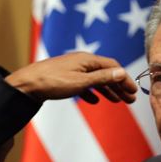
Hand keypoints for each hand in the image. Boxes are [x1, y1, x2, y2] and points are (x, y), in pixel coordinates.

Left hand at [7, 52, 136, 103]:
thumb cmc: (53, 82)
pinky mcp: (64, 78)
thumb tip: (122, 73)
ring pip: (95, 79)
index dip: (125, 79)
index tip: (134, 91)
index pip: (113, 67)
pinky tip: (94, 101)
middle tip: (130, 100)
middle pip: (105, 73)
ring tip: (117, 102)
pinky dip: (91, 92)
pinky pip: (83, 84)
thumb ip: (102, 78)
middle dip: (118, 86)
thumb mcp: (81, 82)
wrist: (26, 84)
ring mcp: (72, 69)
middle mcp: (81, 62)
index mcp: (87, 60)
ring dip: (107, 90)